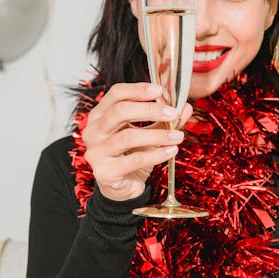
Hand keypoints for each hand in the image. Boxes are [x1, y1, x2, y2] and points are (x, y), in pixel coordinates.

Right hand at [82, 82, 192, 201]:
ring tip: (177, 136)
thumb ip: (164, 120)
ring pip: (128, 136)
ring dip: (157, 135)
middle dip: (150, 110)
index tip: (160, 91)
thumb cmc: (131, 155)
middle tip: (172, 113)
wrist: (121, 187)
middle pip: (120, 111)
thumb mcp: (149, 134)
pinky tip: (171, 151)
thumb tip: (185, 107)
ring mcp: (96, 152)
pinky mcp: (105, 172)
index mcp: (100, 116)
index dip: (138, 89)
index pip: (115, 94)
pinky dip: (156, 154)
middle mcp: (93, 132)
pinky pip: (134, 160)